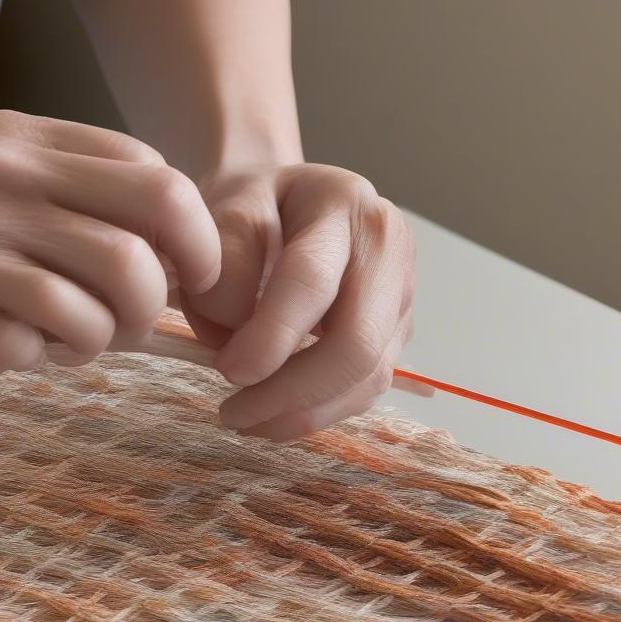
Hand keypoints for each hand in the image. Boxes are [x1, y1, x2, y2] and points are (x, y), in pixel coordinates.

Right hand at [0, 110, 220, 381]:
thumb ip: (78, 204)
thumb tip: (181, 259)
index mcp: (22, 141)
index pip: (155, 171)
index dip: (190, 234)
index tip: (182, 277)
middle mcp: (2, 175)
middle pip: (155, 220)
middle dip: (168, 286)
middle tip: (140, 319)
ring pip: (118, 282)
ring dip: (113, 331)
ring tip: (73, 340)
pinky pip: (55, 339)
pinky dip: (54, 356)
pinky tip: (20, 350)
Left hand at [184, 163, 414, 440]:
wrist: (279, 204)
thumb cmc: (248, 209)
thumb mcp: (220, 212)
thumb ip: (224, 264)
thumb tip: (238, 335)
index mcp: (342, 203)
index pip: (312, 282)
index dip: (269, 339)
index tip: (228, 372)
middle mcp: (387, 247)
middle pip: (357, 344)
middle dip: (292, 393)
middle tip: (234, 412)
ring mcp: (400, 294)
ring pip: (367, 378)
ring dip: (302, 414)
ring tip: (245, 419)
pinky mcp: (395, 333)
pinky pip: (365, 391)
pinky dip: (317, 414)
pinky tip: (273, 416)